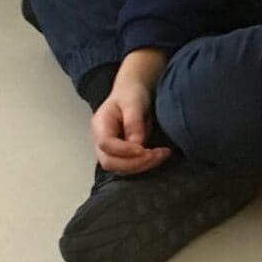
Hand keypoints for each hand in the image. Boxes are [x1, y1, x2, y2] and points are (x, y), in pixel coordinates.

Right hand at [93, 50, 172, 174]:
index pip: (106, 144)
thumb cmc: (131, 93)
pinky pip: (131, 166)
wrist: (133, 92)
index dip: (124, 150)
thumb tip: (137, 145)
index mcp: (100, 125)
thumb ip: (133, 122)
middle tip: (155, 155)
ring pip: (121, 169)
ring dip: (143, 166)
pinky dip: (146, 164)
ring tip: (162, 154)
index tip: (143, 149)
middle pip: (110, 162)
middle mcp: (101, 141)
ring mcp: (110, 150)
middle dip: (134, 163)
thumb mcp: (133, 101)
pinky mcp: (122, 155)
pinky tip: (160, 156)